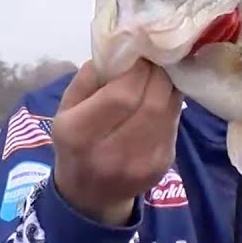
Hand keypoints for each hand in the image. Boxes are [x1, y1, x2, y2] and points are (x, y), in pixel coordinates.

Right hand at [50, 59, 183, 225]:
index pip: (122, 95)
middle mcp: (111, 154)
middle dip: (157, 74)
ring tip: (159, 73)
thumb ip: (91, 75)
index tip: (139, 54)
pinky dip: (171, 104)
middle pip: (152, 103)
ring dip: (168, 85)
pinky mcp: (162, 166)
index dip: (138, 69)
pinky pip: (174, 124)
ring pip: (168, 111)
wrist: (89, 195)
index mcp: (79, 134)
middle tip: (154, 59)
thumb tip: (124, 47)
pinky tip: (161, 97)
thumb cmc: (75, 141)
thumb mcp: (67, 107)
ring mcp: (141, 164)